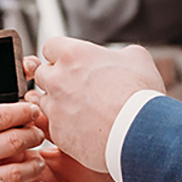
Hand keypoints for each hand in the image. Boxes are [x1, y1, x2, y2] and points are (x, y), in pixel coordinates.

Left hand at [28, 36, 160, 173]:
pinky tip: (83, 128)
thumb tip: (120, 57)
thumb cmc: (139, 95)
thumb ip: (120, 53)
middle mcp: (57, 79)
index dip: (61, 55)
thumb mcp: (138, 59)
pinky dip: (63, 126)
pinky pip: (51, 125)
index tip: (71, 63)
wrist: (138, 134)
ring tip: (81, 110)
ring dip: (57, 103)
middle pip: (42, 73)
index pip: (50, 47)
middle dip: (55, 78)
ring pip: (42, 101)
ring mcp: (54, 108)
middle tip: (76, 87)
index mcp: (73, 56)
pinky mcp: (57, 133)